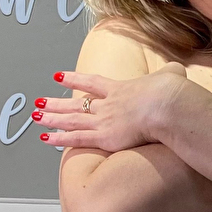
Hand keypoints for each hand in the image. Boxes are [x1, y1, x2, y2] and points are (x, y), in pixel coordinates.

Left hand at [33, 62, 187, 150]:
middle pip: (77, 103)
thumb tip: (176, 71)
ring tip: (35, 116)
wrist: (167, 105)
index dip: (75, 79)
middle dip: (57, 103)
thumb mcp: (172, 74)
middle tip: (40, 101)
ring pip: (71, 120)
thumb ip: (170, 73)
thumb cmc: (171, 92)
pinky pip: (77, 139)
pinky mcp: (105, 137)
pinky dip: (60, 139)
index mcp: (122, 88)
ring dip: (51, 119)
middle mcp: (109, 104)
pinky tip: (45, 139)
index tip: (59, 77)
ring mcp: (105, 120)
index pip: (93, 82)